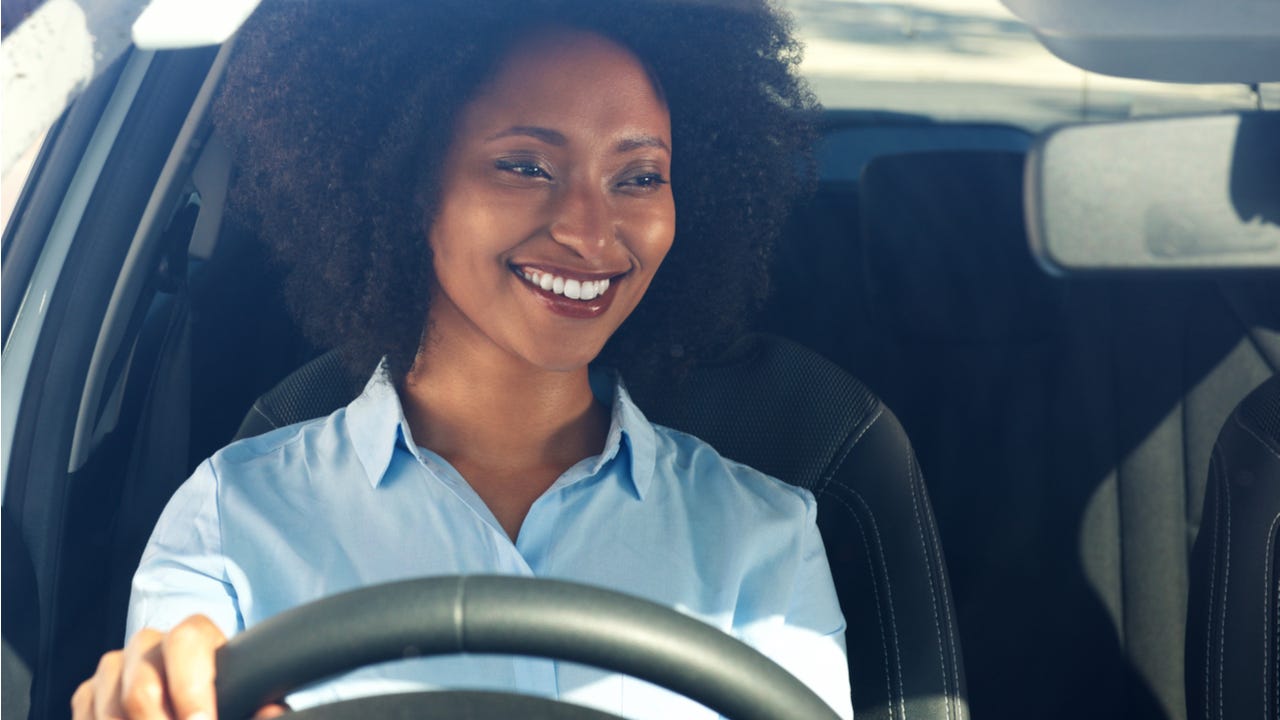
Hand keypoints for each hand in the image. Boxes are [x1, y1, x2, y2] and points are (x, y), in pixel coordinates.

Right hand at [71, 614, 285, 718]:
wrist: (190, 708)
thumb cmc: (222, 704)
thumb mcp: (244, 702)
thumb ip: (257, 707)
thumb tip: (274, 712)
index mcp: (195, 639)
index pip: (187, 638)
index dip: (190, 685)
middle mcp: (151, 645)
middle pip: (142, 680)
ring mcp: (116, 667)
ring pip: (109, 701)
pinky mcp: (90, 692)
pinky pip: (85, 710)